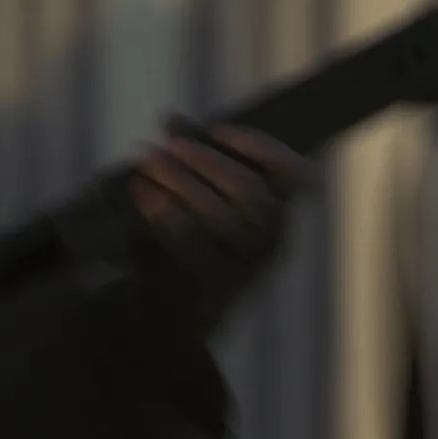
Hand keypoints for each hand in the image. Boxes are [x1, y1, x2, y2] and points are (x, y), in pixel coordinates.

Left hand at [129, 115, 310, 326]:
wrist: (174, 320)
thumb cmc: (191, 245)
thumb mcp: (199, 201)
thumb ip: (192, 159)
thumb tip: (172, 118)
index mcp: (279, 215)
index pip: (296, 175)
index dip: (261, 146)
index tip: (215, 129)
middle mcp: (269, 243)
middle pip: (248, 191)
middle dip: (202, 160)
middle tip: (161, 145)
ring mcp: (243, 270)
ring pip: (218, 216)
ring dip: (178, 181)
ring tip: (144, 162)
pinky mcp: (210, 289)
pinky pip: (190, 244)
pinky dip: (163, 211)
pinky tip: (141, 192)